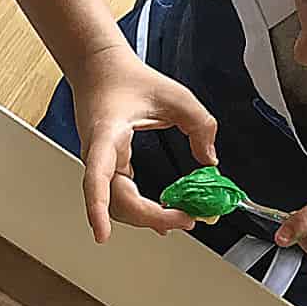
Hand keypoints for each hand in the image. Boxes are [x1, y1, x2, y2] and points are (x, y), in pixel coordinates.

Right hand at [69, 44, 218, 242]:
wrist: (100, 70)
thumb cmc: (128, 79)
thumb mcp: (175, 95)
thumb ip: (200, 124)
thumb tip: (209, 159)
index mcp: (107, 134)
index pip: (97, 177)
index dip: (97, 208)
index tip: (101, 235)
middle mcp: (98, 155)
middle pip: (116, 202)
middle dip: (150, 218)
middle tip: (185, 219)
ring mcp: (100, 165)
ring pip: (118, 206)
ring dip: (147, 218)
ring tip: (179, 219)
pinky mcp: (107, 169)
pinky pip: (120, 198)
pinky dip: (141, 211)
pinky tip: (161, 218)